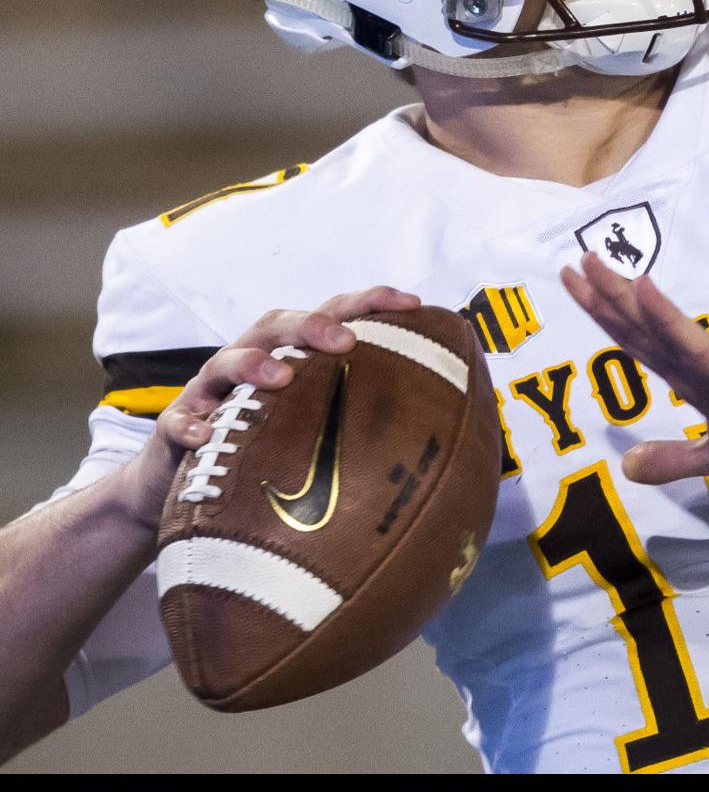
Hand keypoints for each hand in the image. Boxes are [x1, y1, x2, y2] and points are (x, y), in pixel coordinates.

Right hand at [116, 286, 421, 529]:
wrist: (182, 490)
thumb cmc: (267, 448)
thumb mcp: (317, 428)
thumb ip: (366, 416)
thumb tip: (451, 429)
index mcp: (291, 355)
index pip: (334, 315)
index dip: (371, 301)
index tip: (414, 302)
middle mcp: (250, 363)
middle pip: (277, 325)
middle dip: (312, 324)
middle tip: (345, 340)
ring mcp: (209, 393)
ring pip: (224, 362)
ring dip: (253, 364)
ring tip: (280, 377)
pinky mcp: (175, 428)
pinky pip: (179, 421)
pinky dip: (191, 425)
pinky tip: (205, 436)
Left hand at [560, 253, 708, 491]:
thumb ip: (674, 459)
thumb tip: (627, 466)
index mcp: (698, 383)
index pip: (641, 342)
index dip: (605, 312)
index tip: (571, 276)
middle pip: (659, 336)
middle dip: (621, 301)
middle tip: (585, 259)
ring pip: (702, 352)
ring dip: (671, 322)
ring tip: (639, 287)